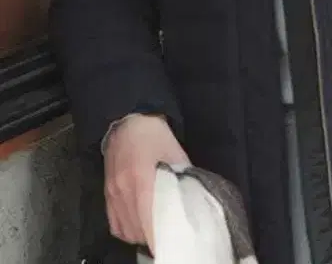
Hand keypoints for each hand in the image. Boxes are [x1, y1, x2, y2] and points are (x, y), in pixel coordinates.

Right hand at [104, 114, 189, 254]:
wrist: (129, 121)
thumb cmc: (155, 135)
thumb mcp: (175, 154)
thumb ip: (182, 177)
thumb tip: (192, 196)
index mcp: (142, 179)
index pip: (149, 220)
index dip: (161, 236)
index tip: (173, 242)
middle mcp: (124, 190)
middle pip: (137, 230)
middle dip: (153, 237)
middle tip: (169, 234)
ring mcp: (113, 193)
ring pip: (125, 230)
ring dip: (141, 235)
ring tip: (155, 230)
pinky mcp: (107, 193)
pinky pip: (115, 224)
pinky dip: (127, 230)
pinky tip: (139, 226)